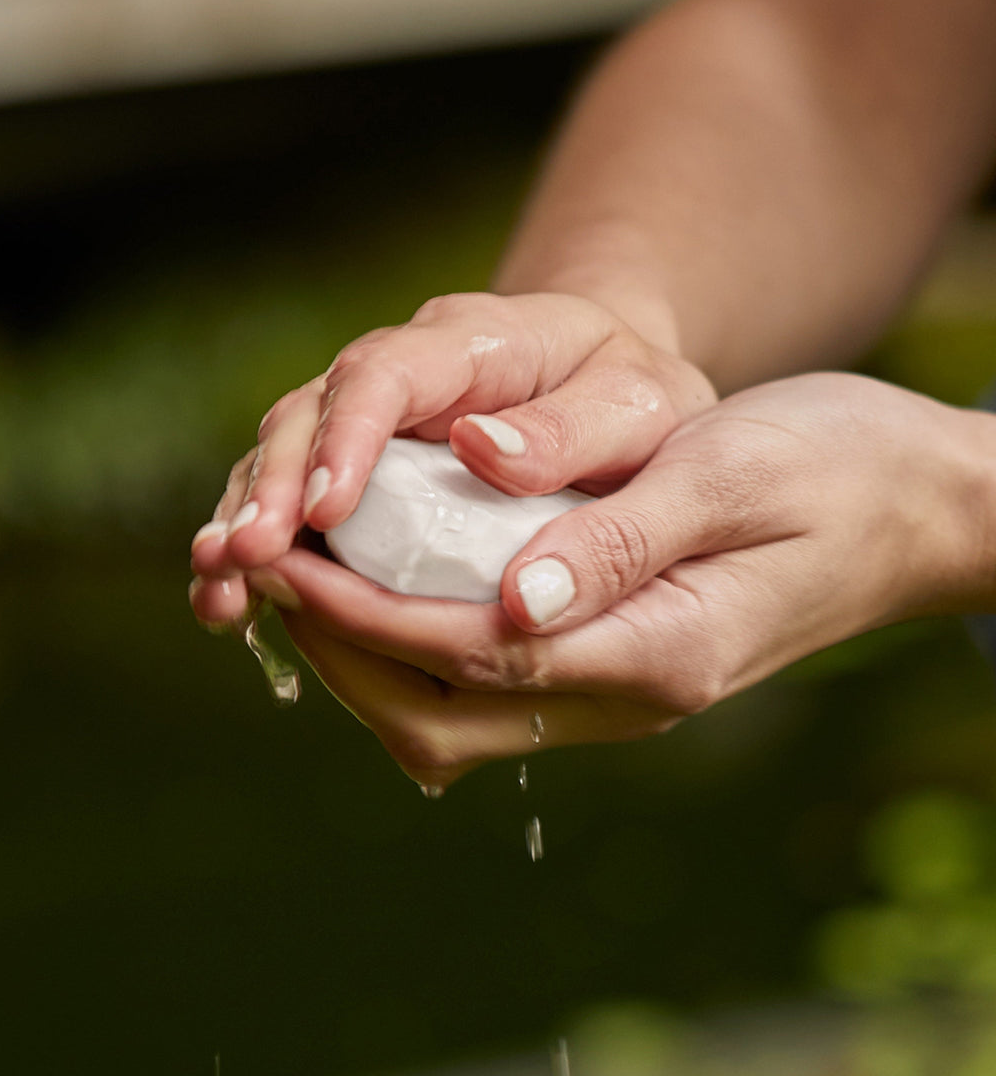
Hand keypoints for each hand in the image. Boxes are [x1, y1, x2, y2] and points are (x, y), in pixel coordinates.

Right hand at [189, 290, 714, 624]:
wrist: (608, 389)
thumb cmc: (628, 397)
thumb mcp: (633, 403)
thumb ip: (573, 429)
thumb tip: (487, 457)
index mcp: (464, 342)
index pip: (385, 373)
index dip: (347, 436)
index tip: (327, 509)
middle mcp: (395, 377)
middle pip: (305, 416)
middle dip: (272, 489)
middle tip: (246, 556)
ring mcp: (364, 425)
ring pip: (280, 462)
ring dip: (245, 527)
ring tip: (220, 597)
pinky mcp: (354, 474)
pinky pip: (292, 509)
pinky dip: (260, 558)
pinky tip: (233, 610)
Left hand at [245, 373, 994, 788]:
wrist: (911, 506)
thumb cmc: (834, 470)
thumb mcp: (728, 477)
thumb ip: (619, 544)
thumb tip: (509, 601)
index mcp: (655, 651)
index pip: (468, 653)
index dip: (362, 617)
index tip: (286, 565)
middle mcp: (625, 693)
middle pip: (438, 714)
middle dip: (339, 651)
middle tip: (273, 570)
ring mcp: (615, 689)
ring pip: (449, 715)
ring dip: (363, 655)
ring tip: (305, 575)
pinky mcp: (609, 664)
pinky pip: (480, 684)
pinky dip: (408, 644)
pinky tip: (382, 580)